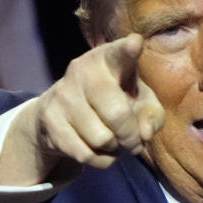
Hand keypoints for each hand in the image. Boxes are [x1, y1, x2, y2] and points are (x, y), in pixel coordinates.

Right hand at [0, 34, 164, 184]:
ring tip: (113, 140)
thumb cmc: (112, 102)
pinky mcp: (50, 120)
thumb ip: (151, 115)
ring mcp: (62, 95)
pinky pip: (86, 154)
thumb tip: (145, 133)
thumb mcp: (139, 102)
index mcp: (108, 59)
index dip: (129, 50)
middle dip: (132, 137)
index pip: (119, 53)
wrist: (58, 113)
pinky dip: (100, 159)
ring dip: (115, 149)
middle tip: (134, 142)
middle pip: (117, 114)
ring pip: (102, 139)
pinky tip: (97, 148)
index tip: (135, 43)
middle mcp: (82, 71)